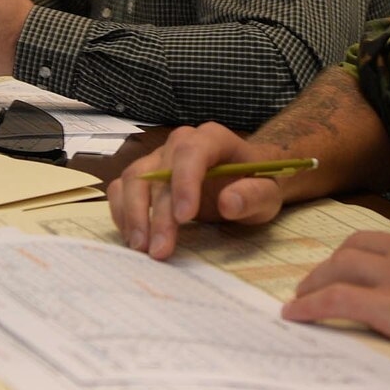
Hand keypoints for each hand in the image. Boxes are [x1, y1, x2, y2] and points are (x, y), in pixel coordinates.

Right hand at [109, 123, 286, 258]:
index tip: (184, 217)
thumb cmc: (257, 183)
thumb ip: (252, 196)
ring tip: (142, 248)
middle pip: (159, 173)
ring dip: (133, 215)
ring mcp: (158, 158)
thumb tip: (228, 203)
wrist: (247, 180)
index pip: (191, 152)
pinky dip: (122, 213)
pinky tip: (134, 238)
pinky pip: (123, 189)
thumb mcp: (267, 194)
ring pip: (134, 179)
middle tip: (160, 250)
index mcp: (212, 139)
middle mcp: (180, 143)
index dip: (184, 183)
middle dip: (157, 215)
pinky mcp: (145, 176)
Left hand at [283, 222, 389, 361]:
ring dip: (316, 279)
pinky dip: (310, 305)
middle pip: (358, 244)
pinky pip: (335, 299)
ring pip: (340, 266)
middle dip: (336, 259)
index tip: (366, 264)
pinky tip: (294, 314)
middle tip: (322, 276)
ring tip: (302, 294)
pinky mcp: (386, 305)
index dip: (374, 253)